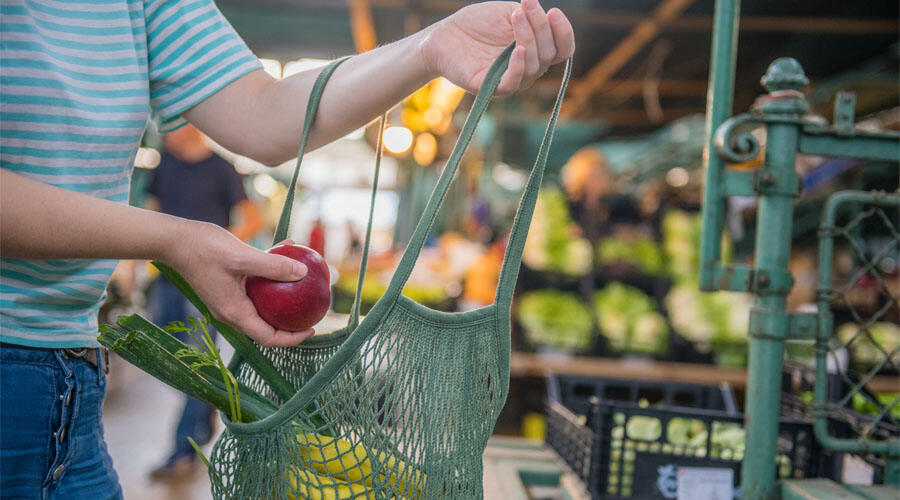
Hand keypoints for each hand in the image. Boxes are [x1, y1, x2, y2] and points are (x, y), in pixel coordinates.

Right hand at [166, 222, 314, 347]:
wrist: (175, 240)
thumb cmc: (204, 248)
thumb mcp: (242, 256)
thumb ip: (273, 266)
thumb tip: (303, 273)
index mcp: (234, 312)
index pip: (268, 338)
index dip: (292, 338)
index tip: (312, 329)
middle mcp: (231, 311)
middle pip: (267, 327)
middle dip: (290, 322)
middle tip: (311, 311)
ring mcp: (228, 300)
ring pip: (262, 307)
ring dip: (282, 298)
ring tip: (303, 286)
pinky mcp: (227, 287)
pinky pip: (255, 288)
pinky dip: (270, 277)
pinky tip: (285, 253)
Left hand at [421, 0, 574, 95]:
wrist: (445, 35)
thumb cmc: (477, 23)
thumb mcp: (508, 13)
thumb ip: (530, 17)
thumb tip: (547, 19)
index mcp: (535, 51)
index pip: (562, 50)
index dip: (563, 33)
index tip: (553, 12)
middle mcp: (527, 68)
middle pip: (548, 54)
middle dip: (541, 27)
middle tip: (525, 5)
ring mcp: (510, 79)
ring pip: (533, 67)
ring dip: (529, 38)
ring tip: (517, 16)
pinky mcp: (490, 87)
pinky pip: (512, 84)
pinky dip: (518, 67)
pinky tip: (517, 50)